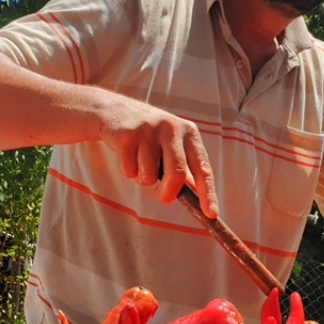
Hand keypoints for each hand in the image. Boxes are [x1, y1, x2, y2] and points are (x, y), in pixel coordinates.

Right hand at [98, 97, 218, 217]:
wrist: (112, 110)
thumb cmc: (147, 134)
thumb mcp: (170, 143)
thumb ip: (184, 167)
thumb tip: (197, 196)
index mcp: (189, 132)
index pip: (203, 167)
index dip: (208, 193)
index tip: (211, 214)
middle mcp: (172, 128)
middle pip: (177, 174)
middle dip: (168, 193)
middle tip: (162, 197)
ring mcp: (150, 130)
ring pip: (150, 175)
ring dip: (143, 178)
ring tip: (139, 162)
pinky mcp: (128, 135)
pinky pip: (130, 171)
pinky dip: (128, 171)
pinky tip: (127, 155)